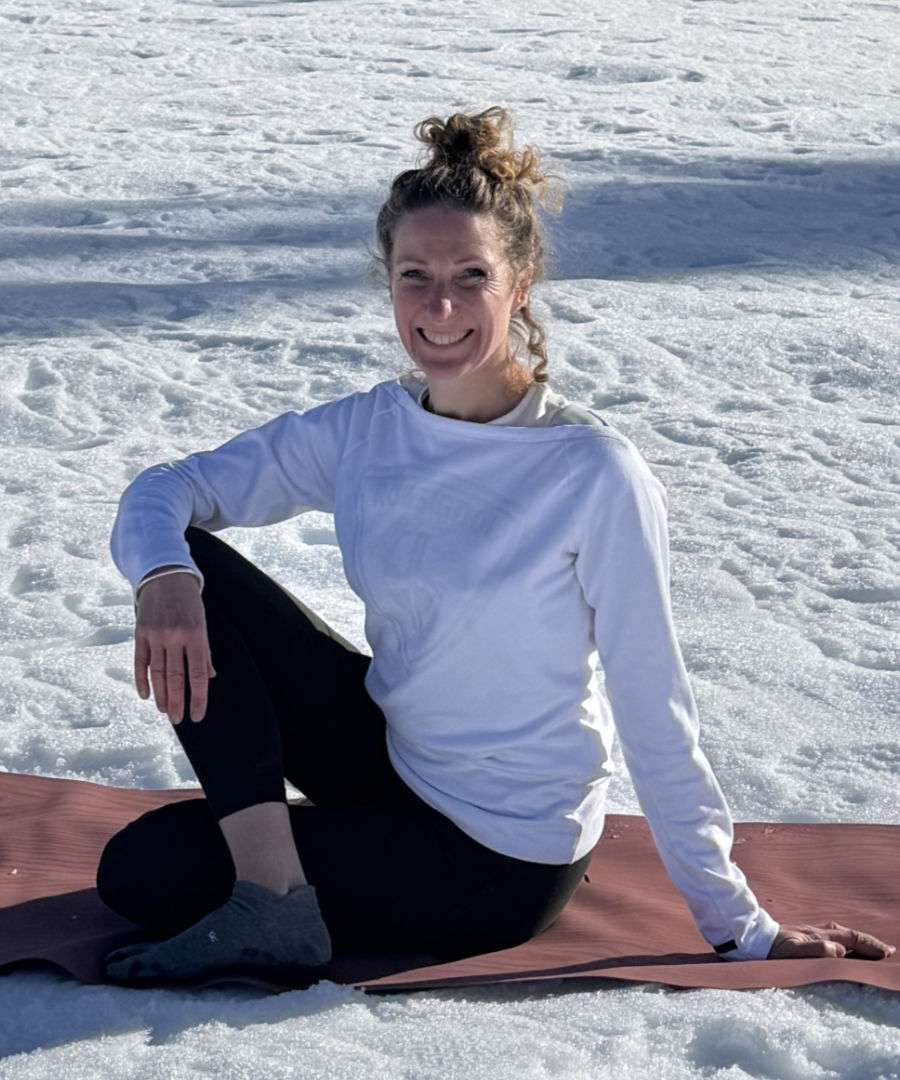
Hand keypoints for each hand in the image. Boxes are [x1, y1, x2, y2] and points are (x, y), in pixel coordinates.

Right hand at [134, 572, 214, 723]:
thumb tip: (209, 677)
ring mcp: (156, 635)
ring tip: (165, 711)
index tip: (198, 715)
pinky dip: (142, 679)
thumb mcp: (203, 624)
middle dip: (178, 702)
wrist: (166, 577)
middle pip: (175, 677)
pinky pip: (140, 661)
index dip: (198, 697)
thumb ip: (204, 651)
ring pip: (157, 673)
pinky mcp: (140, 633)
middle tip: (179, 720)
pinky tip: (145, 694)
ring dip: (160, 695)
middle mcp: (175, 636)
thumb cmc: (189, 604)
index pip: (197, 674)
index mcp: (196, 635)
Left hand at [768, 921, 894, 959]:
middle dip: (870, 943)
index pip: (853, 939)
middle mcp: (819, 932)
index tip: (887, 953)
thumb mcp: (792, 951)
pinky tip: (845, 947)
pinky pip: (833, 939)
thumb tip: (839, 950)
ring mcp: (812, 934)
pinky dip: (846, 943)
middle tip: (888, 951)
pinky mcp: (805, 937)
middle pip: (851, 936)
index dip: (871, 946)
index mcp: (821, 935)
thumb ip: (815, 950)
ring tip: (872, 949)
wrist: (752, 938)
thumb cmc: (772, 948)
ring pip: (843, 936)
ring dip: (859, 942)